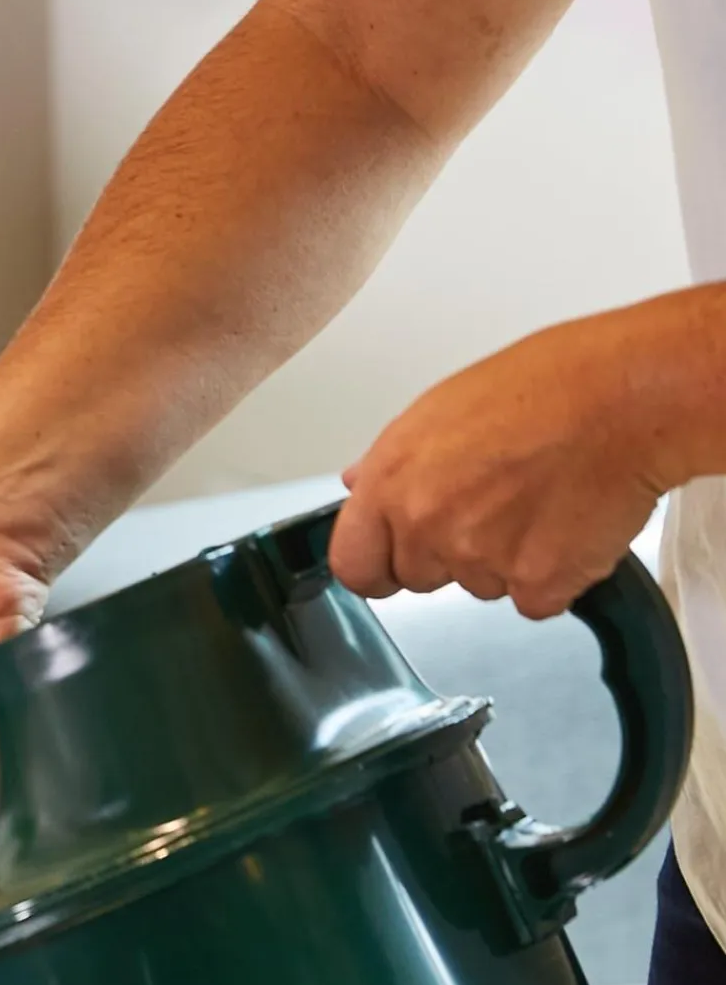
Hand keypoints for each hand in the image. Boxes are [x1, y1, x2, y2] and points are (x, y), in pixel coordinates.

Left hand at [331, 311, 672, 616]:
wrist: (631, 396)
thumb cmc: (550, 384)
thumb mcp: (445, 405)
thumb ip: (395, 461)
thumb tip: (360, 483)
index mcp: (392, 482)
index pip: (354, 564)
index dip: (376, 566)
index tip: (392, 563)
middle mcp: (426, 526)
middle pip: (419, 578)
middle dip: (450, 554)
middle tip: (495, 504)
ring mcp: (480, 561)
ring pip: (481, 587)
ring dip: (507, 559)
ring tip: (540, 498)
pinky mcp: (537, 584)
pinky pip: (536, 600)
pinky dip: (556, 574)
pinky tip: (569, 524)